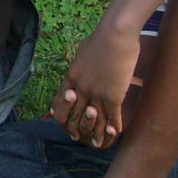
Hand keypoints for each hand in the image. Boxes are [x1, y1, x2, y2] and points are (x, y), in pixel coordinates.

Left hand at [52, 16, 139, 146]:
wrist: (115, 33)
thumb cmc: (102, 38)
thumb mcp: (83, 51)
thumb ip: (82, 62)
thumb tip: (83, 61)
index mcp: (71, 77)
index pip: (60, 102)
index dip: (62, 115)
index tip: (64, 123)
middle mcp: (80, 88)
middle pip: (74, 115)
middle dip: (76, 129)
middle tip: (78, 138)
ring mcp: (96, 93)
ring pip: (93, 121)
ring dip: (95, 134)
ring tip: (97, 144)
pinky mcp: (113, 95)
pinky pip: (112, 117)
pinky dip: (113, 127)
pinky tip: (116, 133)